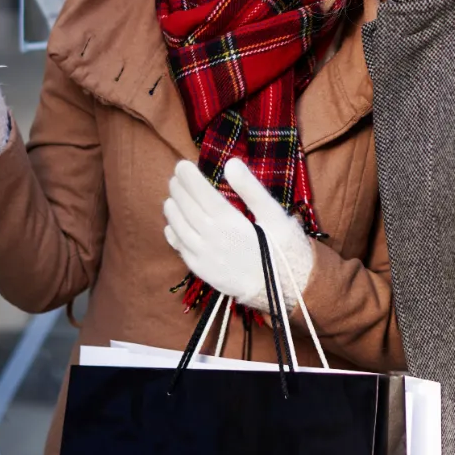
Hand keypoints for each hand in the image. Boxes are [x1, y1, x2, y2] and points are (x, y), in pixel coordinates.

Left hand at [163, 158, 315, 313]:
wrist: (283, 291)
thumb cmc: (283, 249)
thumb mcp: (274, 215)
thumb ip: (251, 188)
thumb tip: (230, 163)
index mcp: (228, 222)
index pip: (201, 193)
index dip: (189, 178)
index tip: (182, 165)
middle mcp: (211, 238)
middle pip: (187, 208)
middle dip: (178, 189)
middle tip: (176, 176)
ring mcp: (204, 257)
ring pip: (179, 228)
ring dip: (172, 210)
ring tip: (171, 197)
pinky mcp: (203, 272)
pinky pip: (181, 250)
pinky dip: (173, 234)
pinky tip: (172, 226)